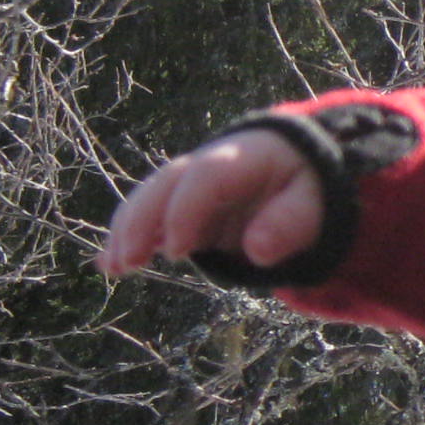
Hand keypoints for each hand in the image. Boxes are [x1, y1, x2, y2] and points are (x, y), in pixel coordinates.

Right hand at [97, 129, 320, 275]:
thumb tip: (258, 251)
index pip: (207, 176)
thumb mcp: (315, 201)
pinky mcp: (183, 202)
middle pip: (167, 183)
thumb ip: (289, 222)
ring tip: (113, 267)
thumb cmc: (308, 184)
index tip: (179, 251)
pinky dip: (130, 238)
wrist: (298, 162)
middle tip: (129, 261)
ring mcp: (191, 182)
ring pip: (150, 197)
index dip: (186, 211)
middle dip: (142, 220)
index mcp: (245, 156)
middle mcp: (208, 164)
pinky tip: (108, 265)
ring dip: (128, 231)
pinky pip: (150, 215)